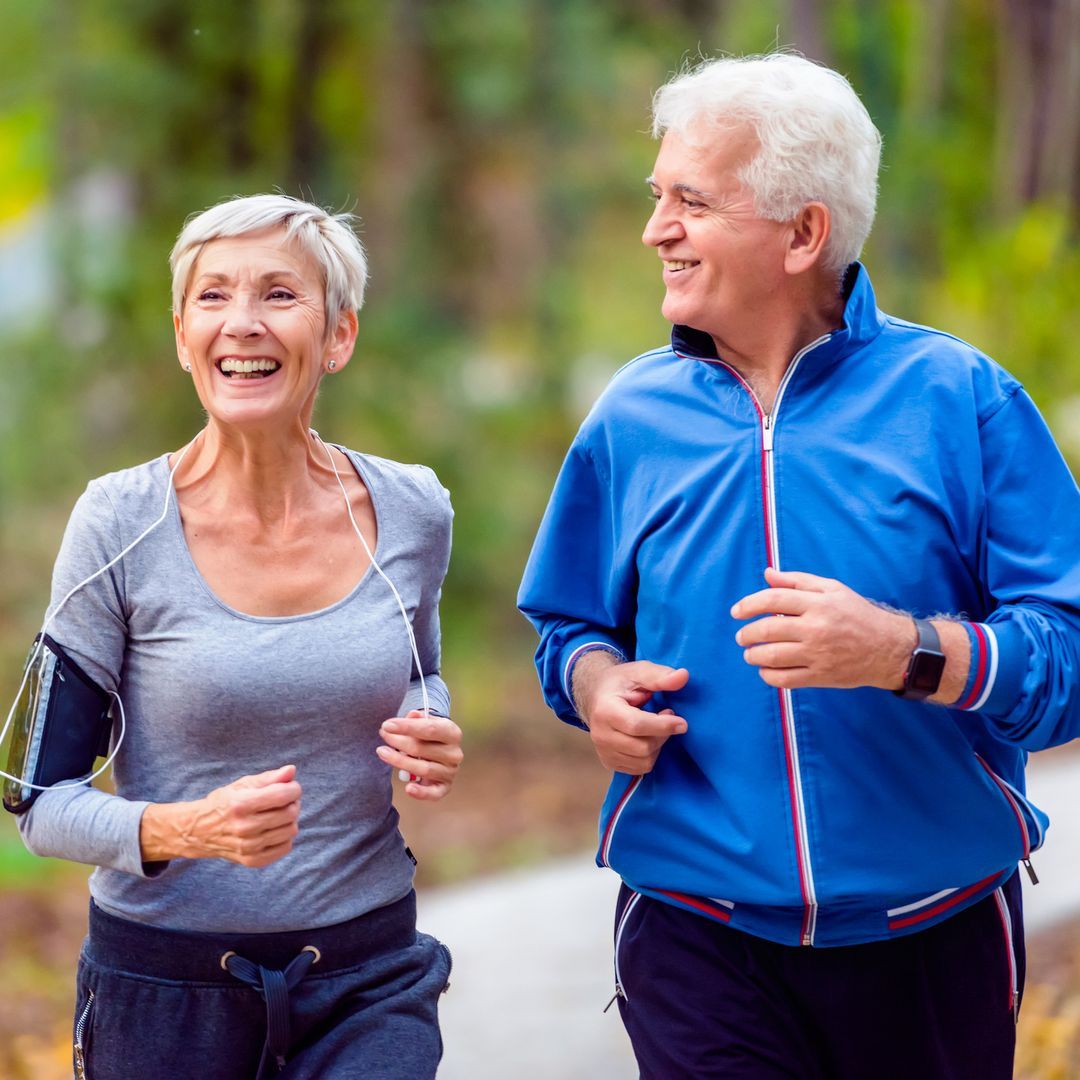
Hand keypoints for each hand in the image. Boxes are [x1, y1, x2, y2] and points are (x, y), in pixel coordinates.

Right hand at [140, 764, 301, 866]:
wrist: (199, 832)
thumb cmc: (225, 803)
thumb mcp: (242, 785)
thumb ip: (268, 777)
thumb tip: (291, 771)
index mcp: (241, 805)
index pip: (283, 795)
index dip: (294, 788)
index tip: (290, 787)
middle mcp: (244, 828)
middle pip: (290, 813)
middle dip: (293, 803)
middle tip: (284, 800)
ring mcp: (249, 847)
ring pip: (291, 830)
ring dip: (290, 820)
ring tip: (278, 814)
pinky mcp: (252, 861)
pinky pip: (285, 847)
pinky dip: (285, 836)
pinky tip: (273, 829)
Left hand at [376, 710, 462, 801]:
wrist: (440, 751)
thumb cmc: (429, 735)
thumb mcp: (425, 722)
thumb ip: (417, 719)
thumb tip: (412, 715)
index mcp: (452, 733)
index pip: (429, 728)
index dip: (406, 727)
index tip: (387, 725)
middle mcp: (454, 753)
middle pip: (422, 749)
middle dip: (398, 741)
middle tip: (383, 735)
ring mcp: (450, 771)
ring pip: (423, 769)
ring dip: (399, 761)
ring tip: (382, 752)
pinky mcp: (445, 787)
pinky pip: (434, 793)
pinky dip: (421, 792)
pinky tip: (408, 788)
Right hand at [574, 655, 688, 774]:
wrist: (595, 696)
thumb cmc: (619, 683)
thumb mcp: (638, 672)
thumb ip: (660, 676)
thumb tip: (683, 676)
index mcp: (605, 711)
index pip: (636, 725)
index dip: (662, 726)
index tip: (682, 723)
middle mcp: (600, 735)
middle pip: (643, 747)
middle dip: (662, 734)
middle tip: (666, 716)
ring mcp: (603, 751)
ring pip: (644, 761)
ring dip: (658, 745)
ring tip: (655, 727)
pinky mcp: (609, 762)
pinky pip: (640, 768)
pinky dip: (650, 755)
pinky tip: (647, 738)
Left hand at [731, 567, 912, 689]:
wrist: (888, 648)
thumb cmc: (857, 614)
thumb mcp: (831, 589)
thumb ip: (796, 581)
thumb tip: (767, 574)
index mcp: (817, 603)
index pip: (772, 600)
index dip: (748, 605)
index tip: (736, 612)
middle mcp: (816, 628)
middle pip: (766, 630)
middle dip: (746, 634)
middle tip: (741, 637)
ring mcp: (818, 654)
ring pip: (771, 657)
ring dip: (753, 656)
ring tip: (751, 653)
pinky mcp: (821, 676)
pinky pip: (784, 679)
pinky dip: (768, 676)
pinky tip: (766, 670)